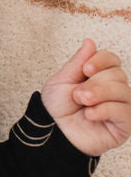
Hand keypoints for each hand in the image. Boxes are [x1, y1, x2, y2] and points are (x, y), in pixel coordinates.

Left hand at [40, 39, 130, 156]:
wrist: (53, 134)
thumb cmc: (57, 109)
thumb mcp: (61, 81)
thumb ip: (77, 62)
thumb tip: (90, 42)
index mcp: (100, 76)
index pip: (112, 59)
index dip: (101, 60)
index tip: (85, 69)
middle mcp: (113, 90)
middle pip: (117, 74)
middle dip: (94, 83)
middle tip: (78, 95)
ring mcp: (121, 107)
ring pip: (123, 90)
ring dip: (99, 94)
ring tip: (82, 103)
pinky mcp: (124, 125)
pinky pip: (125, 111)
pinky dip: (105, 110)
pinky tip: (90, 114)